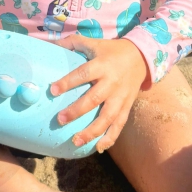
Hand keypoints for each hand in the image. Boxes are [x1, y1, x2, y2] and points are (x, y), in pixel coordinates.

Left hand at [50, 36, 148, 152]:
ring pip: (107, 117)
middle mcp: (112, 82)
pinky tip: (98, 148)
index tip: (52, 90)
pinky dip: (110, 138)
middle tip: (60, 120)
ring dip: (92, 131)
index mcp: (102, 65)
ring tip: (76, 141)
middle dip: (77, 111)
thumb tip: (50, 45)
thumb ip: (72, 43)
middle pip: (94, 99)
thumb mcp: (94, 43)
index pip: (83, 73)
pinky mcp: (127, 107)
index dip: (68, 82)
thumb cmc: (111, 50)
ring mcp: (121, 97)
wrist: (142, 57)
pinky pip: (119, 125)